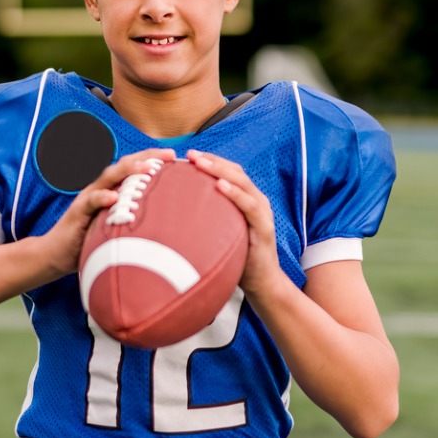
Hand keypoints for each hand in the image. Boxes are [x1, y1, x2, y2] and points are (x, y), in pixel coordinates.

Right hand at [36, 147, 177, 276]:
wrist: (56, 254)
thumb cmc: (89, 241)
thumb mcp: (115, 227)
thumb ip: (133, 220)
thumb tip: (164, 224)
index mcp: (111, 190)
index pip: (133, 168)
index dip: (152, 159)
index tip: (173, 156)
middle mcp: (100, 189)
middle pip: (124, 165)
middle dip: (146, 157)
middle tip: (168, 155)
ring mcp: (88, 198)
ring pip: (108, 178)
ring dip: (128, 171)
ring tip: (147, 168)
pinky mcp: (77, 212)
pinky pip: (90, 202)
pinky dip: (102, 198)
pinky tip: (113, 197)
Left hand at [186, 149, 288, 300]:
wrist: (261, 284)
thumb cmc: (237, 258)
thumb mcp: (219, 233)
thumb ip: (207, 219)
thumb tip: (173, 213)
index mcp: (245, 199)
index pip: (229, 172)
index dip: (210, 161)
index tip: (187, 155)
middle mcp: (256, 200)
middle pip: (235, 172)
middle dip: (212, 160)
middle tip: (190, 154)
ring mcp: (262, 212)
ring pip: (241, 183)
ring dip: (220, 171)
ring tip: (200, 163)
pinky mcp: (264, 226)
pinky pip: (249, 205)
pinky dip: (234, 193)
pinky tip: (219, 186)